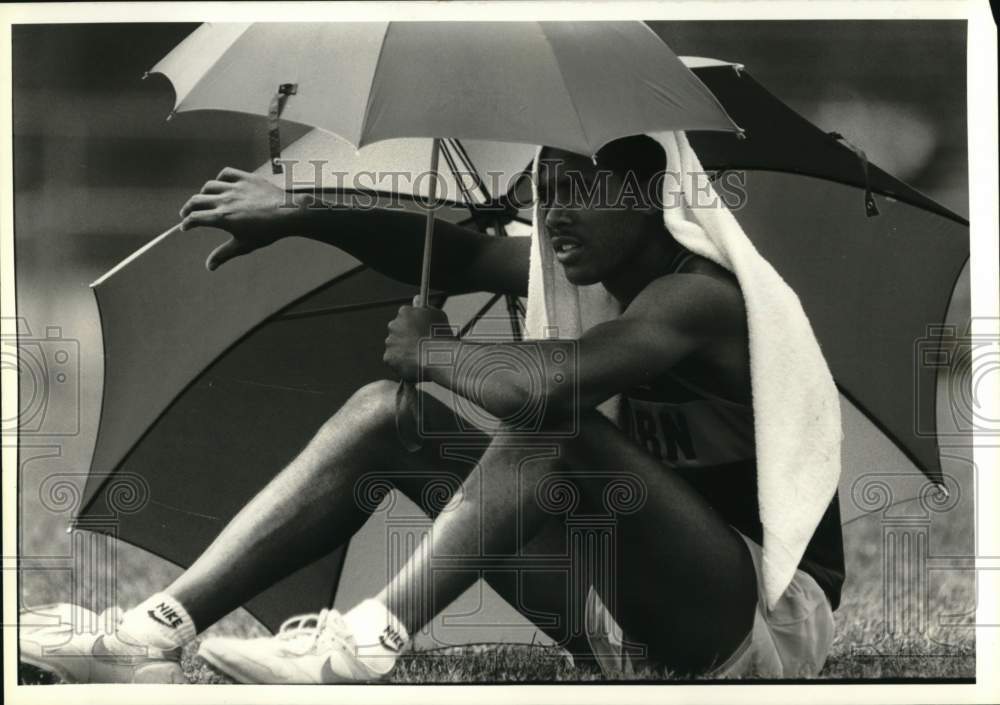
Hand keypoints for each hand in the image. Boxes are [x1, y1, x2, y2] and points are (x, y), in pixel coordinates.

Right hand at [179, 167, 306, 270]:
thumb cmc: (267, 232)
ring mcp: (235, 187)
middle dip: (188, 208)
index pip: (195, 218)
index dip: (187, 223)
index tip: (185, 227)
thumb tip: (209, 267)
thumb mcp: (244, 245)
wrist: (289, 214)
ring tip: (204, 200)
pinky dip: (220, 178)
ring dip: (203, 194)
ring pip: (209, 186)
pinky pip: (226, 173)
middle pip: (197, 200)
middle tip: (187, 214)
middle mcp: (225, 200)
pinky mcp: (246, 178)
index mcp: (222, 217)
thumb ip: (224, 254)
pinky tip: (221, 185)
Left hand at [383, 298, 451, 381]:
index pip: (404, 316)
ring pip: (395, 346)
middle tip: (418, 344)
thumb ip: (425, 307)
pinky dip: (401, 363)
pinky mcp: (388, 357)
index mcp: (405, 312)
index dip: (413, 325)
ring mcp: (390, 342)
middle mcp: (393, 325)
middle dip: (405, 337)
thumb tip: (416, 299)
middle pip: (397, 331)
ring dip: (403, 350)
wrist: (438, 357)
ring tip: (418, 357)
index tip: (419, 331)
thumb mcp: (438, 315)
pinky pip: (394, 360)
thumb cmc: (441, 336)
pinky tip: (413, 364)